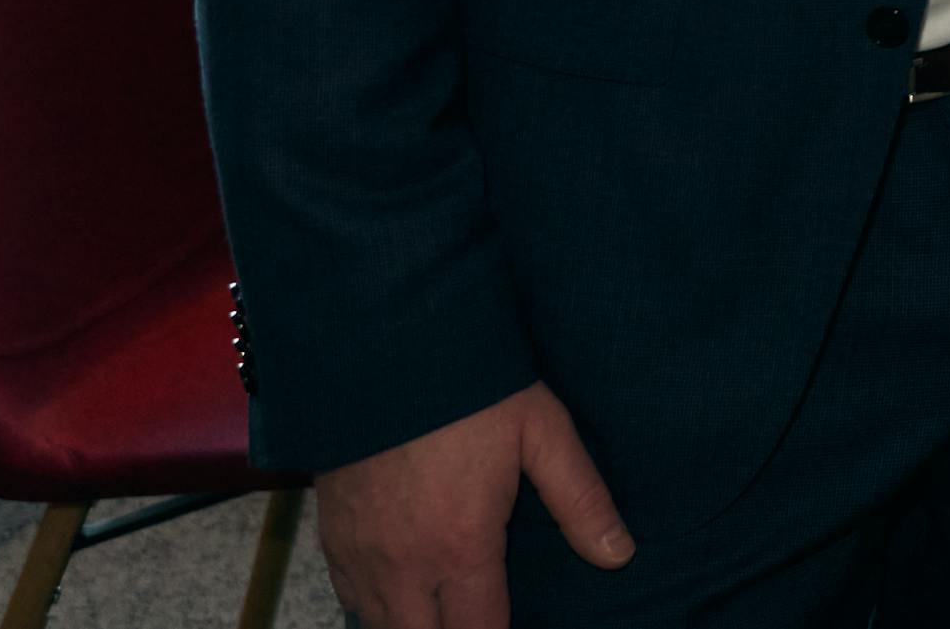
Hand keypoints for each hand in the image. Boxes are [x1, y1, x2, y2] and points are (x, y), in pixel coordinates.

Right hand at [312, 381, 631, 627]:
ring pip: (380, 626)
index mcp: (461, 549)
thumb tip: (619, 555)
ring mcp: (360, 554)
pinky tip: (399, 591)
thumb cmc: (473, 389)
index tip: (513, 625)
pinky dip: (373, 605)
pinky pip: (347, 597)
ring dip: (413, 624)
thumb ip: (580, 500)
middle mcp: (404, 566)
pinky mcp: (330, 535)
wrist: (384, 349)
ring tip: (445, 608)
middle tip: (480, 614)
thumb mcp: (543, 434)